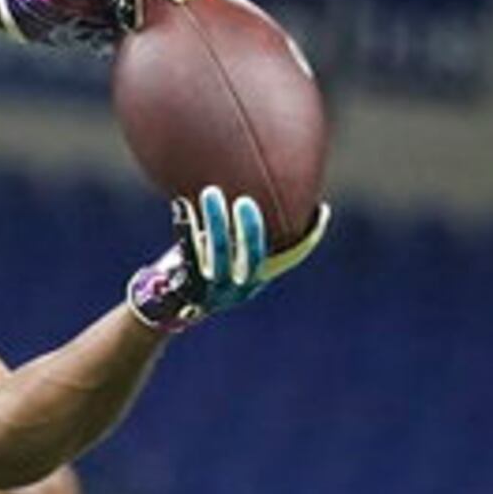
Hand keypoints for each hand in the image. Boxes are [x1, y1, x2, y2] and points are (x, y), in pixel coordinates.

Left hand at [127, 188, 331, 332]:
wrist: (171, 305)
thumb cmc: (204, 268)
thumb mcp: (228, 257)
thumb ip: (241, 236)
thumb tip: (257, 188)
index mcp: (257, 278)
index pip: (291, 257)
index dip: (310, 237)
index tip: (321, 209)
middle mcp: (240, 287)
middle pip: (252, 257)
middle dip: (251, 228)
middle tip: (245, 200)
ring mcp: (214, 289)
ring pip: (217, 253)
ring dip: (215, 220)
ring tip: (211, 192)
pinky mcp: (188, 286)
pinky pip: (186, 252)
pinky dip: (185, 226)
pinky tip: (182, 204)